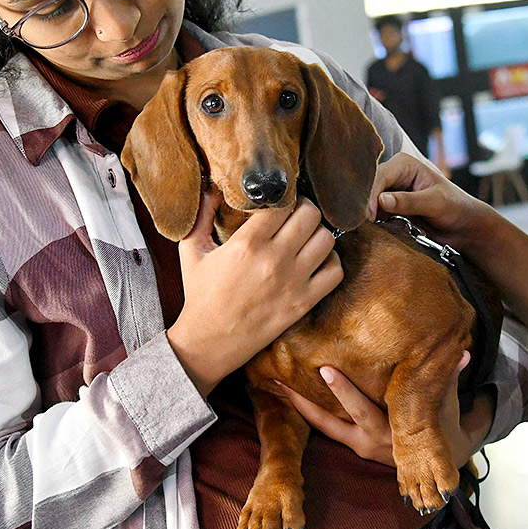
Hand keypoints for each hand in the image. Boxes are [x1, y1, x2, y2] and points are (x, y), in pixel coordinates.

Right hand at [168, 191, 342, 396]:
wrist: (209, 341)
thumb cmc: (200, 294)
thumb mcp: (191, 250)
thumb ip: (201, 215)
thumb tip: (211, 187)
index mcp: (247, 243)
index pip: (283, 203)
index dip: (283, 197)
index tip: (279, 202)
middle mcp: (274, 259)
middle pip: (310, 215)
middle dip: (304, 210)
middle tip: (295, 216)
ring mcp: (293, 281)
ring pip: (326, 239)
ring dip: (318, 233)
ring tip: (306, 237)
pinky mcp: (304, 301)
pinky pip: (335, 271)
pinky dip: (331, 262)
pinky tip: (315, 261)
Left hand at [277, 351, 488, 468]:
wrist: (437, 464)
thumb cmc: (441, 424)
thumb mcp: (444, 403)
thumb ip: (447, 378)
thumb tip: (460, 351)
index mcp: (391, 430)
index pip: (364, 407)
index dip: (344, 391)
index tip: (326, 371)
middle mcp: (370, 439)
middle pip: (335, 417)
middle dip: (312, 397)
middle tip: (291, 376)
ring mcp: (358, 443)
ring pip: (322, 425)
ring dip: (298, 404)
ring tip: (272, 384)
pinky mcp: (350, 443)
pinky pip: (324, 428)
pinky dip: (306, 412)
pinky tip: (287, 393)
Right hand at [368, 154, 488, 250]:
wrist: (463, 227)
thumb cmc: (455, 207)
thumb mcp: (435, 203)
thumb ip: (409, 202)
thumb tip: (382, 201)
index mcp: (404, 164)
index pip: (379, 176)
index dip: (371, 195)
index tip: (370, 215)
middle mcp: (394, 176)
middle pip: (369, 189)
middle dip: (366, 205)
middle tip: (363, 224)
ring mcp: (390, 193)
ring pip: (369, 203)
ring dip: (371, 217)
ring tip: (373, 229)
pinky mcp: (390, 210)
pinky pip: (375, 216)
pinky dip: (376, 224)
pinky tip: (380, 231)